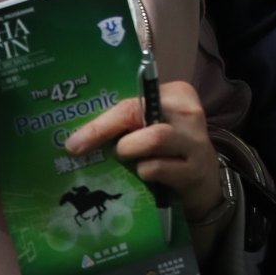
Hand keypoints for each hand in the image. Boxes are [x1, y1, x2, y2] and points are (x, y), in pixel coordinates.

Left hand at [64, 80, 223, 223]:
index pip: (131, 101)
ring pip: (153, 138)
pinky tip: (144, 176)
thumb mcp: (151, 128)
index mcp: (175, 94)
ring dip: (128, 151)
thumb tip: (77, 139)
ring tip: (124, 159)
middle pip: (138, 113)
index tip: (73, 142)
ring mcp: (195, 140)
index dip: (99, 121)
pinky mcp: (195, 169)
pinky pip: (158, 168)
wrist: (203, 180)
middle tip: (78, 150)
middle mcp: (188, 112)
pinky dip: (144, 172)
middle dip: (103, 131)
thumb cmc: (168, 150)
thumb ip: (125, 125)